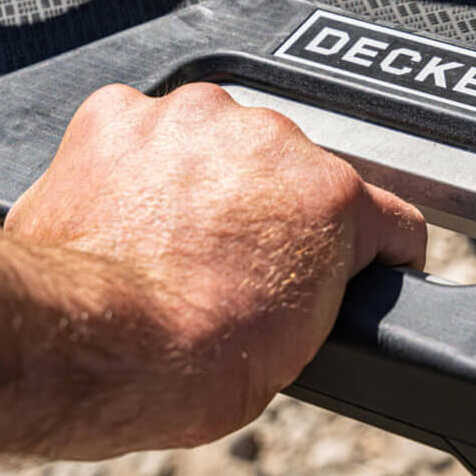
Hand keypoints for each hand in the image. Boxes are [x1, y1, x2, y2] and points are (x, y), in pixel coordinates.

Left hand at [4, 82, 425, 454]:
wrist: (90, 344)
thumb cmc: (188, 361)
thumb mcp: (298, 348)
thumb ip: (319, 284)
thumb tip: (304, 282)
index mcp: (330, 195)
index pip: (385, 213)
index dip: (373, 248)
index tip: (352, 260)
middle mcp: (270, 139)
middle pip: (289, 168)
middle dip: (270, 207)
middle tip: (230, 260)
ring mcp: (194, 120)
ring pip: (214, 139)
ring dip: (203, 175)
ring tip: (167, 239)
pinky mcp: (122, 114)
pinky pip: (142, 130)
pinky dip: (135, 163)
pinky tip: (124, 212)